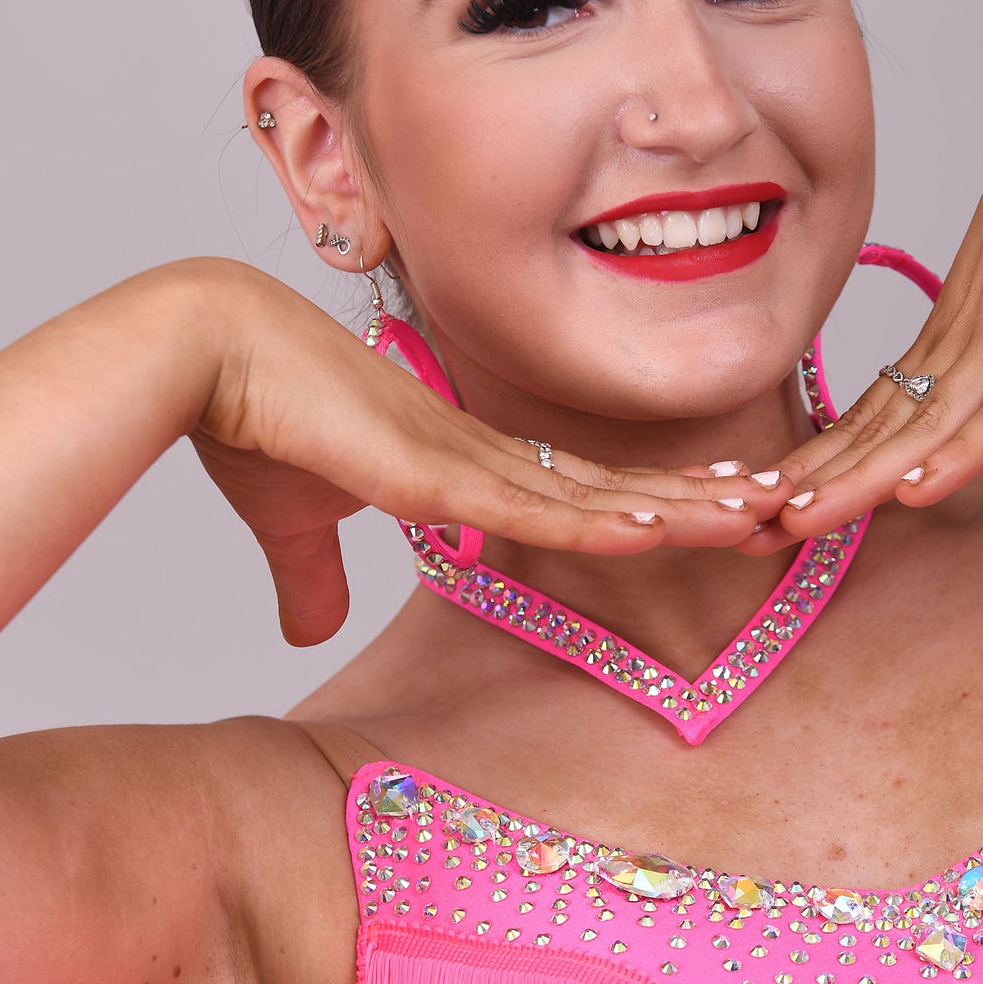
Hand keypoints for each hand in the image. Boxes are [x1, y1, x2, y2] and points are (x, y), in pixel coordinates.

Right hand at [189, 265, 771, 642]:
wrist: (205, 351)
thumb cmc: (248, 420)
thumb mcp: (291, 521)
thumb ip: (310, 576)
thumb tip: (309, 632)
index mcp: (457, 461)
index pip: (575, 487)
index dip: (645, 502)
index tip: (710, 508)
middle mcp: (480, 454)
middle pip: (610, 486)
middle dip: (695, 502)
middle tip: (777, 510)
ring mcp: (464, 460)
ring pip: (594, 495)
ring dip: (679, 510)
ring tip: (760, 518)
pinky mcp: (432, 473)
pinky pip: (533, 507)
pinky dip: (596, 523)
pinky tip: (657, 531)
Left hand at [765, 19, 982, 538]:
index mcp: (961, 325)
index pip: (880, 412)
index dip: (829, 466)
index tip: (773, 515)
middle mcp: (969, 327)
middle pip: (880, 422)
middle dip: (816, 483)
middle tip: (744, 534)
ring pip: (925, 420)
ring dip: (861, 477)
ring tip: (799, 523)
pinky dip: (961, 449)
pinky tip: (915, 491)